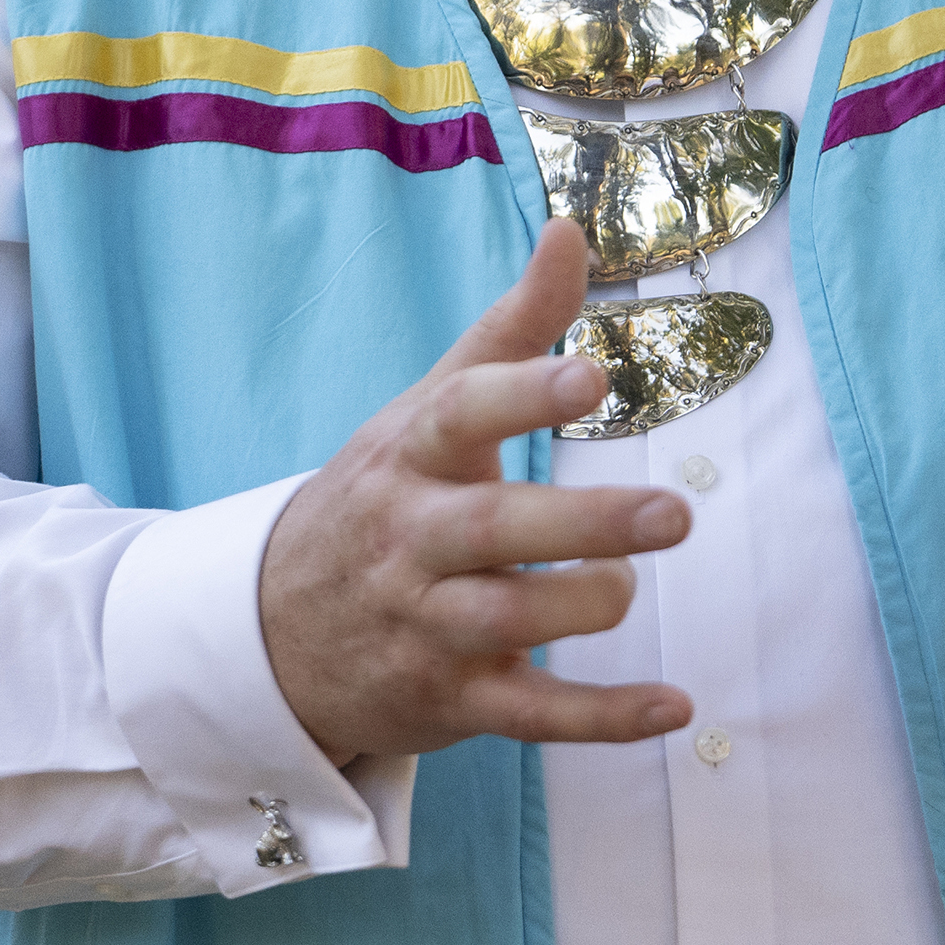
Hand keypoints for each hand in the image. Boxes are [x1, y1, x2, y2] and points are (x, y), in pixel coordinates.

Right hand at [261, 218, 695, 764]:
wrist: (271, 631)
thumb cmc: (383, 495)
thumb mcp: (431, 404)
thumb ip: (513, 324)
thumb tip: (571, 226)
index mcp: (413, 455)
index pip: (464, 416)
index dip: (525, 395)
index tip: (592, 376)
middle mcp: (414, 539)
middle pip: (495, 529)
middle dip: (584, 522)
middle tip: (672, 513)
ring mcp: (430, 624)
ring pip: (509, 621)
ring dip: (582, 606)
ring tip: (628, 586)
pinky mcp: (452, 698)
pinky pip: (532, 714)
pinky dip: (605, 717)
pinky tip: (672, 704)